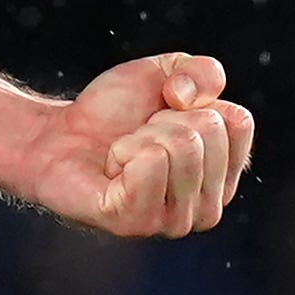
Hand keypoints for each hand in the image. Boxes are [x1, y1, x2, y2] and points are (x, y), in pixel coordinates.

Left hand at [5, 53, 249, 237]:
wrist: (57, 135)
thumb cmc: (115, 113)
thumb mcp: (167, 74)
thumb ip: (203, 71)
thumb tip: (191, 99)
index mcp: (225, 177)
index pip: (238, 121)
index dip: (195, 103)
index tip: (166, 116)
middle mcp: (207, 209)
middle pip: (206, 131)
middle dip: (163, 119)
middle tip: (137, 137)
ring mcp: (173, 223)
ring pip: (180, 146)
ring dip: (141, 135)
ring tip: (123, 153)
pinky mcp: (135, 223)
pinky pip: (148, 163)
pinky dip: (123, 150)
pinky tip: (110, 169)